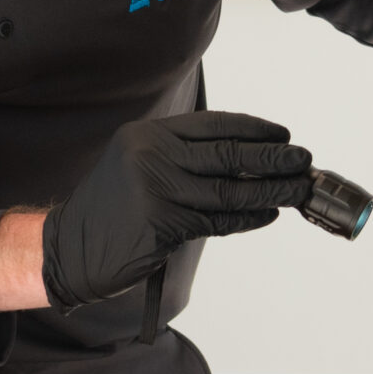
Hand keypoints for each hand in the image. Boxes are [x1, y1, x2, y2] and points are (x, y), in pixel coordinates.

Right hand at [42, 112, 311, 308]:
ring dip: (272, 190)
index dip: (254, 129)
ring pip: (229, 190)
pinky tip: (268, 214)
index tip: (283, 135)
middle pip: (227, 154)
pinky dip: (248, 218)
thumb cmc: (112, 211)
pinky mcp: (162, 225)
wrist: (69, 249)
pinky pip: (218, 220)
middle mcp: (150, 156)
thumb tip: (250, 160)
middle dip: (272, 157)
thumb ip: (184, 159)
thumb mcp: (139, 167)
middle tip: (304, 160)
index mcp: (147, 135)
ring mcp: (155, 190)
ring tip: (298, 190)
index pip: (213, 125)